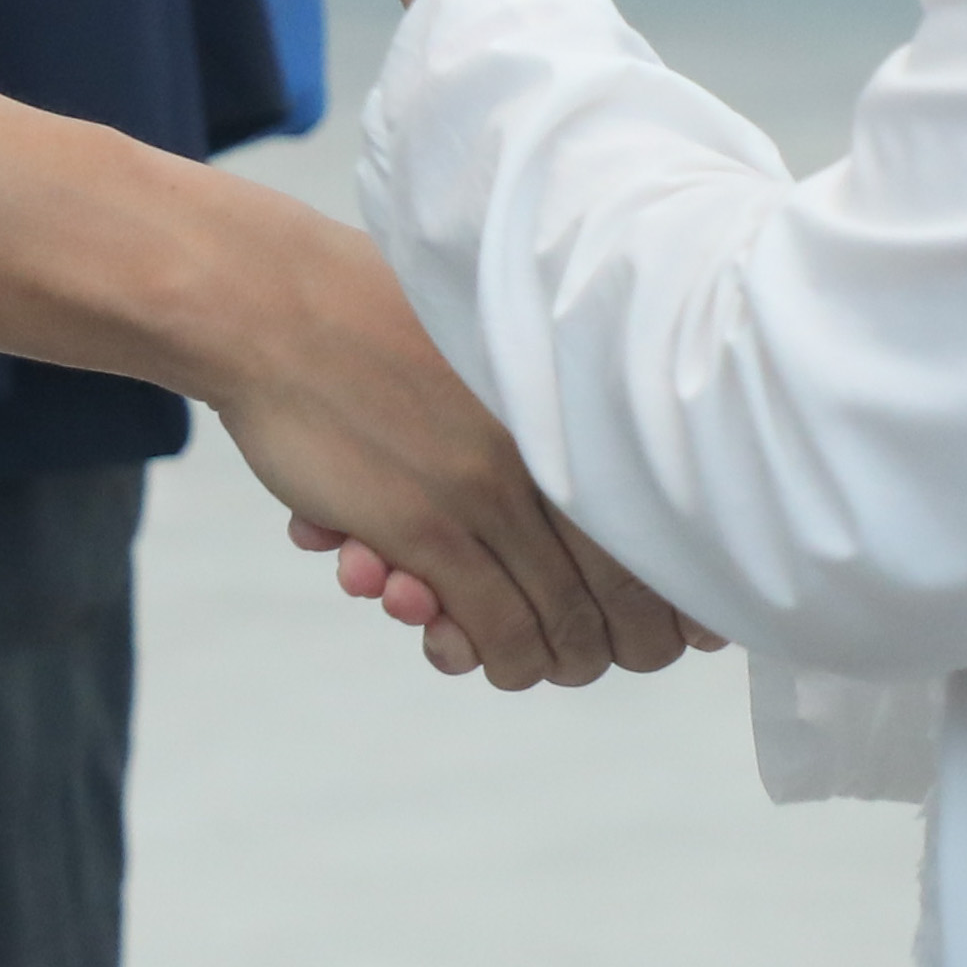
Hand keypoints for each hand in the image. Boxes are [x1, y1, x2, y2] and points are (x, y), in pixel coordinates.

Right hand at [203, 214, 699, 690]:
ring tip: (531, 661)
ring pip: (564, 625)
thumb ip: (533, 416)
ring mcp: (488, 496)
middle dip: (625, 643)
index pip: (663, 525)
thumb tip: (582, 490)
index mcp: (572, 406)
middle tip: (604, 655)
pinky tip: (463, 646)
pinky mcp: (425, 529)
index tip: (690, 630)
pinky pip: (492, 629)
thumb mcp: (487, 354)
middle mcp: (547, 453)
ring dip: (555, 661)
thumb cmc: (372, 323)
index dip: (682, 595)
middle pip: (629, 590)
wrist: (276, 306)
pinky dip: (491, 657)